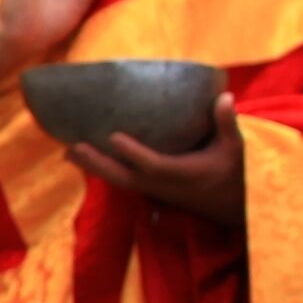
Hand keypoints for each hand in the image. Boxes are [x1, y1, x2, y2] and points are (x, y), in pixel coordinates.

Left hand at [76, 96, 245, 227]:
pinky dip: (103, 171)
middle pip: (123, 176)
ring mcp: (154, 190)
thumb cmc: (235, 172)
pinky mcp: (152, 191)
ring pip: (118, 181)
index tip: (113, 137)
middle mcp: (162, 184)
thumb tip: (224, 96)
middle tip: (71, 147)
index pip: (153, 165)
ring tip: (67, 152)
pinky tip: (85, 159)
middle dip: (98, 162)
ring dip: (93, 168)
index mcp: (181, 173)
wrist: (234, 206)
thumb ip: (227, 123)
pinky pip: (122, 182)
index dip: (133, 153)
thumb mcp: (235, 147)